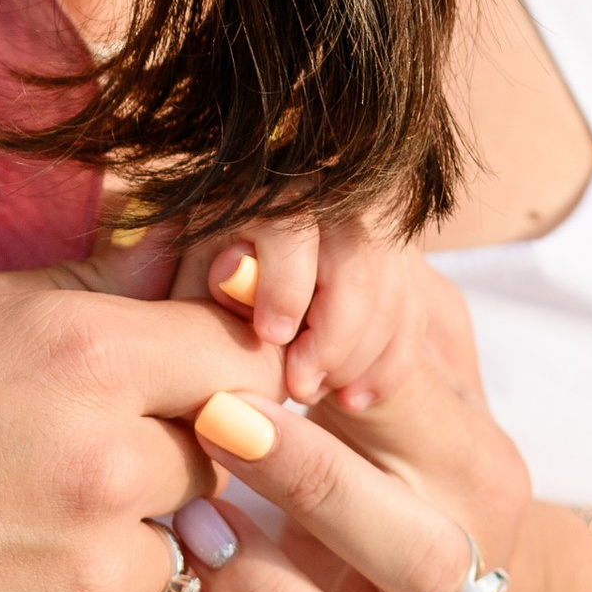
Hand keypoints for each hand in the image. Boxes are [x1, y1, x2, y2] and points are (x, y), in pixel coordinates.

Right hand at [0, 265, 282, 591]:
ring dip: (130, 553)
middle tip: (72, 473)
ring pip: (181, 558)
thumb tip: (168, 266)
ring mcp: (92, 571)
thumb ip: (71, 291)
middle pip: (217, 460)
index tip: (182, 394)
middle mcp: (106, 457)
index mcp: (80, 350)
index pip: (240, 355)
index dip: (216, 374)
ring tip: (28, 546)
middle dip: (163, 462)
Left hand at [176, 271, 542, 591]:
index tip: (257, 313)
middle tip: (216, 420)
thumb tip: (246, 253)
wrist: (396, 588)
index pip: (423, 410)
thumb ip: (337, 290)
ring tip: (190, 529)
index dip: (346, 358)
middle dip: (316, 485)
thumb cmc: (358, 428)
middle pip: (418, 555)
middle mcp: (458, 578)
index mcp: (474, 468)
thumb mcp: (372, 339)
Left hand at [199, 212, 428, 408]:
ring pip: (390, 291)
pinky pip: (411, 315)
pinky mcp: (398, 266)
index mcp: (266, 192)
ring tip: (319, 397)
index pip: (292, 226)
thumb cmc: (192, 268)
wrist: (230, 264)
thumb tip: (230, 276)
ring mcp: (371, 232)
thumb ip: (195, 277)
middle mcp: (328, 199)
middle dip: (332, 334)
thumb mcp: (179, 269)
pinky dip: (390, 363)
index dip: (285, 283)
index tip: (270, 336)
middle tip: (298, 387)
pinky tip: (356, 400)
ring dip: (361, 355)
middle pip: (356, 260)